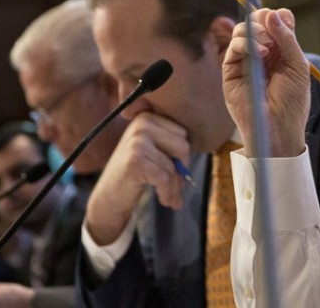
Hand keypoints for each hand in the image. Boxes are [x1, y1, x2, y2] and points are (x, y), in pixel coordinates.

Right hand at [85, 111, 190, 244]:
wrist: (109, 196)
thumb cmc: (134, 173)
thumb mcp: (153, 151)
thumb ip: (172, 144)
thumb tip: (210, 145)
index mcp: (148, 117)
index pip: (182, 134)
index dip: (183, 157)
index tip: (179, 173)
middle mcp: (141, 124)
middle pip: (182, 146)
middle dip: (182, 171)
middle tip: (178, 188)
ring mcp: (137, 140)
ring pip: (173, 165)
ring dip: (175, 187)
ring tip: (172, 199)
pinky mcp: (136, 159)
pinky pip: (164, 177)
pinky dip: (167, 193)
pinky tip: (165, 201)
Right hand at [222, 8, 310, 157]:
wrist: (278, 127)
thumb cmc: (292, 101)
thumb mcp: (298, 65)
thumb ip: (287, 38)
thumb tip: (273, 12)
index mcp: (280, 50)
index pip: (275, 21)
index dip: (277, 17)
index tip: (283, 21)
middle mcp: (262, 51)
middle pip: (257, 21)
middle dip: (264, 20)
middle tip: (272, 34)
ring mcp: (245, 59)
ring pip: (242, 29)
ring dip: (254, 30)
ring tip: (266, 46)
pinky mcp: (231, 70)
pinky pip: (233, 46)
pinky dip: (246, 43)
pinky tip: (260, 53)